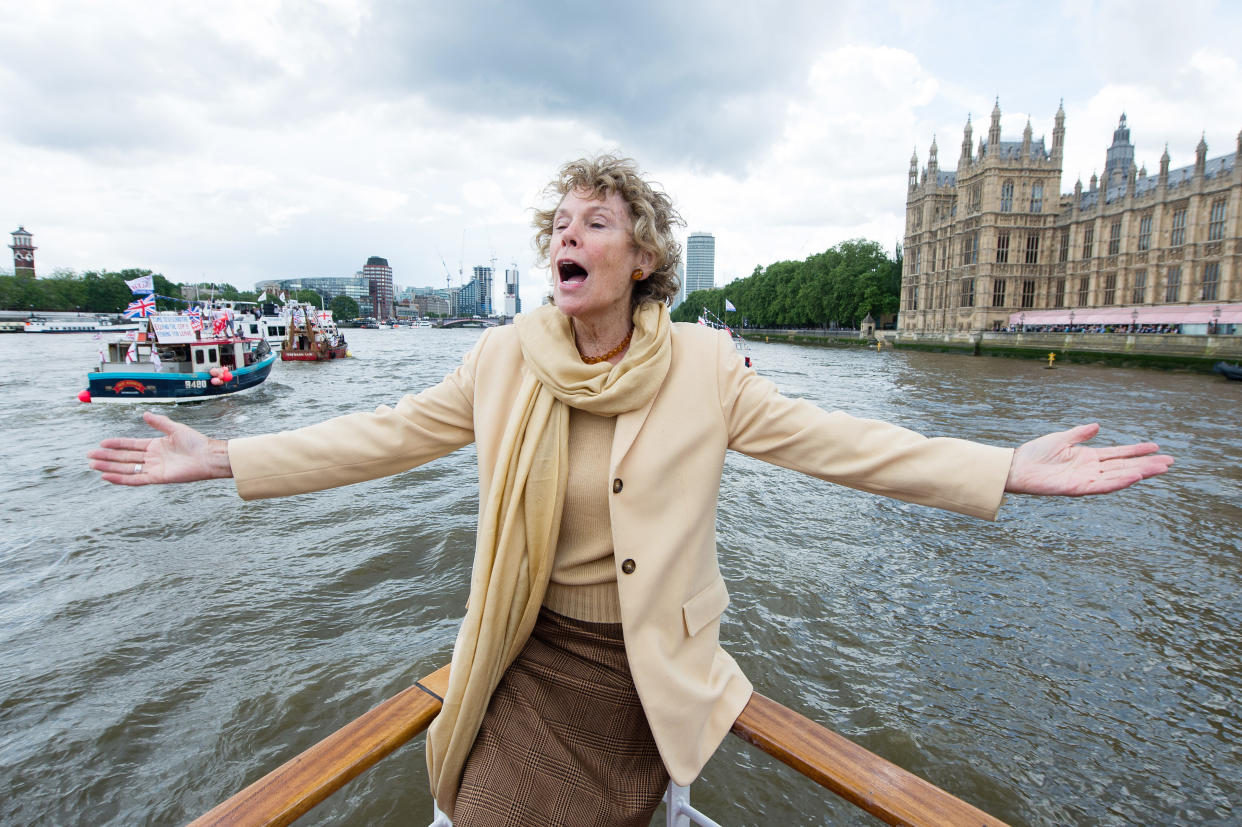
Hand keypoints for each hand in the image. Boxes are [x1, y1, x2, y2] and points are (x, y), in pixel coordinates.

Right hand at [87, 411, 232, 485]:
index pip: (130, 445)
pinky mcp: (157, 478)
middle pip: (124, 457)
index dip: (116, 444)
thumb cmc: (196, 442)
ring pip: (126, 468)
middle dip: (107, 456)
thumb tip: (144, 414)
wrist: (208, 456)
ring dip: (109, 467)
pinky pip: (135, 479)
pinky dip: (121, 478)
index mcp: (155, 446)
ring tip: (93, 464)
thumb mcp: (175, 428)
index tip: (101, 443)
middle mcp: (152, 458)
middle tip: (90, 455)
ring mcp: (153, 468)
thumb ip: (159, 422)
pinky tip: (107, 476)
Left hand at [1005, 423, 1172, 495]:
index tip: (1156, 447)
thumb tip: (1098, 426)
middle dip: (1147, 465)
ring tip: (1160, 469)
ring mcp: (1086, 480)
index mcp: (1088, 457)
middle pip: (1125, 466)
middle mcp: (1091, 470)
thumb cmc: (1035, 454)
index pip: (1118, 454)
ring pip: (1119, 477)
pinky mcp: (1078, 488)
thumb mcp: (1061, 439)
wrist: (1016, 466)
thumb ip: (1080, 434)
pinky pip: (1103, 486)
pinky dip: (1119, 481)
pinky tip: (1135, 476)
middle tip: (1170, 462)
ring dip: (1140, 473)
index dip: (1137, 451)